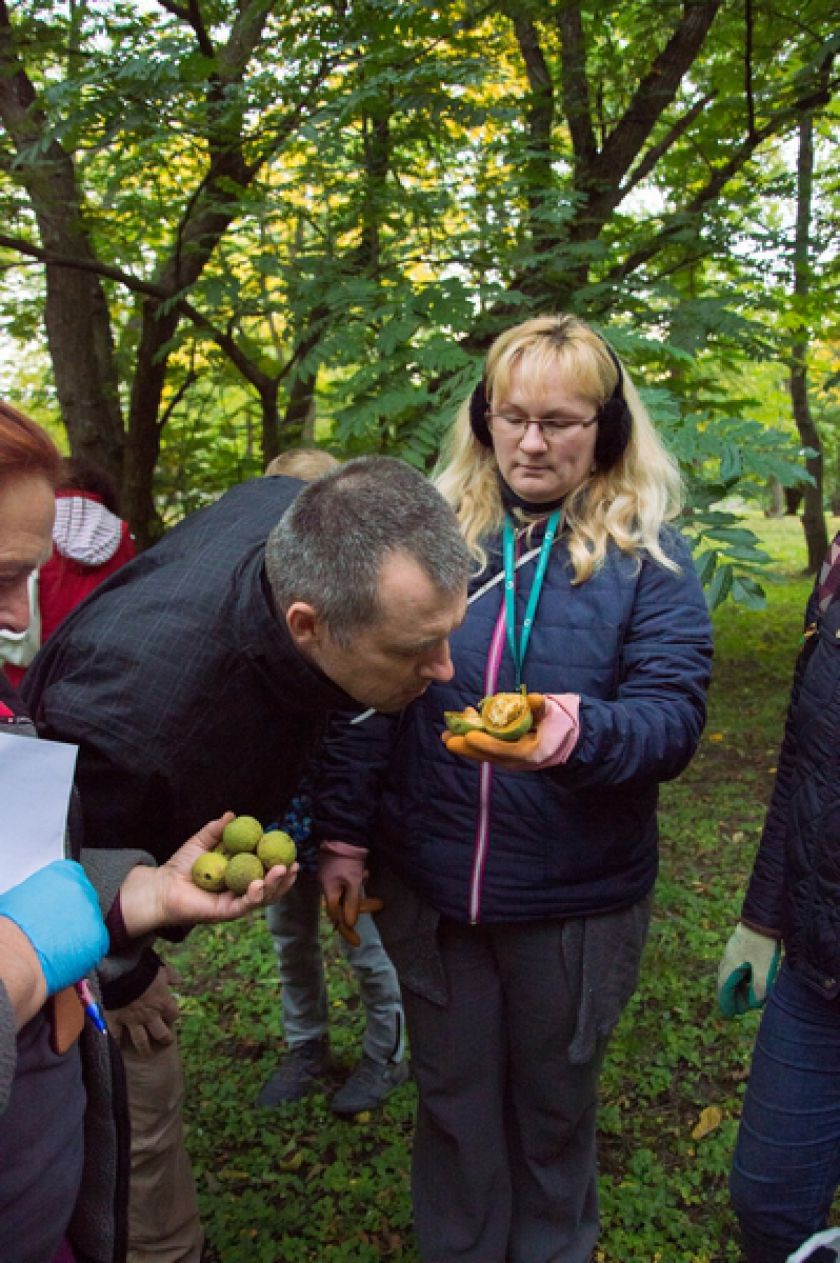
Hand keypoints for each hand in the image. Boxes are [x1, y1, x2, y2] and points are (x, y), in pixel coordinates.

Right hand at [0, 860, 108, 995]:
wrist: (16, 954)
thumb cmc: (12, 928)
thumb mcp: (24, 895)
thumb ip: (45, 893)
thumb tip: (46, 900)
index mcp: (64, 873)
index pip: (75, 879)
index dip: (65, 898)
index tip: (59, 909)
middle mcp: (82, 889)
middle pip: (84, 901)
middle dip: (73, 915)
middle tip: (56, 929)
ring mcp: (92, 913)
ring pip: (90, 924)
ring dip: (78, 934)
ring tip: (56, 944)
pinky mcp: (99, 937)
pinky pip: (95, 945)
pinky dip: (84, 952)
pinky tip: (65, 954)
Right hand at [106, 963, 179, 1054]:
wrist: (120, 969)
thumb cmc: (142, 966)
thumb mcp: (160, 968)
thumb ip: (171, 975)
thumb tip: (179, 981)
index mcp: (162, 1002)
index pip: (174, 1015)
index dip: (173, 1016)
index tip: (171, 1016)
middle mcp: (149, 1015)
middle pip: (161, 1034)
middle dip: (165, 1039)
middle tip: (166, 1041)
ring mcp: (132, 1020)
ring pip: (141, 1041)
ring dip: (145, 1048)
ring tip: (146, 1052)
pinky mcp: (116, 1020)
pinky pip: (117, 1036)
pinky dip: (118, 1042)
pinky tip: (119, 1047)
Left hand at [118, 812, 298, 939]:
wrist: (162, 885)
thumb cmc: (182, 865)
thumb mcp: (201, 842)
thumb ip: (216, 830)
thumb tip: (232, 814)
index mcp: (239, 875)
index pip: (265, 870)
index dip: (280, 863)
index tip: (291, 851)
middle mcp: (240, 891)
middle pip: (270, 888)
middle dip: (285, 879)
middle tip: (294, 865)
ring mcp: (234, 903)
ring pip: (262, 898)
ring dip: (275, 886)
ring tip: (282, 871)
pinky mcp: (225, 912)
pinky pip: (244, 905)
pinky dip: (255, 895)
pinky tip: (259, 883)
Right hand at [319, 840, 381, 945]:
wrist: (342, 835)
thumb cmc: (347, 860)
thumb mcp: (353, 882)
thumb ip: (352, 903)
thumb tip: (349, 924)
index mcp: (329, 892)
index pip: (337, 917)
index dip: (346, 930)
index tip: (357, 942)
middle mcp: (327, 888)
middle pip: (343, 906)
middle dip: (361, 906)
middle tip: (380, 904)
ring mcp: (331, 879)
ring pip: (347, 894)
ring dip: (361, 893)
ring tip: (372, 883)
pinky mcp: (336, 871)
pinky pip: (348, 883)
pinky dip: (357, 882)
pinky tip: (365, 873)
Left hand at [442, 694, 579, 770]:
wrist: (569, 742)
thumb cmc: (561, 726)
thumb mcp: (554, 715)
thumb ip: (542, 707)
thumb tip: (534, 698)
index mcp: (531, 752)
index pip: (505, 750)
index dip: (487, 744)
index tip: (470, 736)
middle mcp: (518, 759)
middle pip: (489, 755)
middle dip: (468, 747)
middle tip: (447, 740)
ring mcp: (512, 758)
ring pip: (485, 753)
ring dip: (466, 744)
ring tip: (447, 735)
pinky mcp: (507, 754)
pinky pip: (488, 749)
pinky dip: (475, 740)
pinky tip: (463, 727)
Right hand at [717, 922, 780, 1016]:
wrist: (761, 918)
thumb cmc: (763, 945)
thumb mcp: (764, 969)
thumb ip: (759, 988)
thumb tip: (756, 1002)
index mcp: (730, 966)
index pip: (724, 989)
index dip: (727, 1003)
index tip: (730, 1014)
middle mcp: (727, 959)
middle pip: (724, 982)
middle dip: (731, 996)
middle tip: (740, 1007)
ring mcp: (731, 951)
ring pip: (728, 973)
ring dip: (735, 985)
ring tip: (745, 994)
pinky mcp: (737, 946)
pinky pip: (733, 965)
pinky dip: (738, 976)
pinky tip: (748, 977)